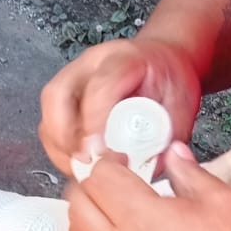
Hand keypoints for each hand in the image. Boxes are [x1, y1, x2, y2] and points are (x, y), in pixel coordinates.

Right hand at [39, 37, 201, 174]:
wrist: (165, 63)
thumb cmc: (171, 81)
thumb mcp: (181, 107)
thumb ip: (163, 136)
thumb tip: (143, 170)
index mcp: (125, 60)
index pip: (99, 88)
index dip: (95, 123)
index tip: (101, 153)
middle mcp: (92, 63)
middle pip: (58, 95)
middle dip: (65, 137)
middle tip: (85, 164)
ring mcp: (74, 75)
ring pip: (49, 109)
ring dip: (59, 145)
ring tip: (82, 168)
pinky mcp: (66, 92)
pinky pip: (50, 120)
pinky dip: (59, 146)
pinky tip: (79, 161)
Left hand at [65, 143, 230, 230]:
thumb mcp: (223, 203)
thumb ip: (190, 173)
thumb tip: (173, 154)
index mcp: (139, 217)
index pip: (99, 177)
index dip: (109, 161)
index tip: (126, 161)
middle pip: (77, 205)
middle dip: (91, 185)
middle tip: (115, 183)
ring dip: (87, 220)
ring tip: (113, 215)